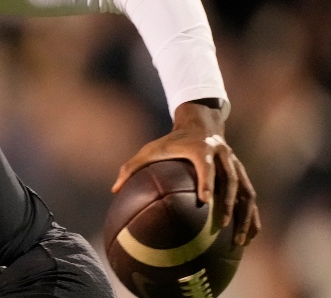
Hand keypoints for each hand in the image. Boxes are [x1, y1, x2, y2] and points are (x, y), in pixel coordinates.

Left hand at [111, 101, 259, 245]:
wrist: (200, 124)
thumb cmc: (170, 141)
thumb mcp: (150, 149)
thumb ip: (131, 167)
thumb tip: (113, 190)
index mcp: (201, 148)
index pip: (206, 165)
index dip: (207, 181)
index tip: (205, 199)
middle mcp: (222, 156)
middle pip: (231, 181)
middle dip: (228, 204)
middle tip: (222, 225)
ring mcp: (236, 165)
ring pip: (246, 192)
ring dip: (245, 216)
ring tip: (240, 241)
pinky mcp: (242, 173)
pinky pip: (250, 197)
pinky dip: (252, 216)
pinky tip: (250, 237)